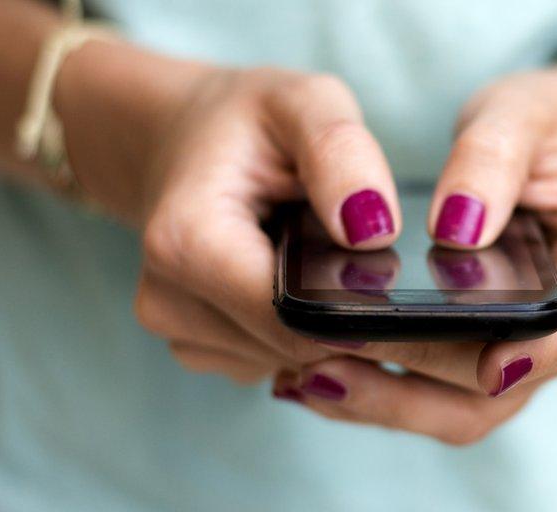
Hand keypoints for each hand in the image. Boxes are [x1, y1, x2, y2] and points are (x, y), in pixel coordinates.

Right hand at [56, 41, 403, 382]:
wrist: (184, 139)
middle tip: (358, 256)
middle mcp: (167, 300)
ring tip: (317, 258)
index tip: (388, 276)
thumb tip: (373, 232)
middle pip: (294, 347)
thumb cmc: (248, 122)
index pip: (292, 318)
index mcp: (187, 242)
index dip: (353, 306)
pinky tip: (297, 282)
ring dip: (324, 324)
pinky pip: (275, 362)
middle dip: (343, 314)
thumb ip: (342, 153)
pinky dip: (301, 331)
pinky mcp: (199, 348)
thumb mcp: (304, 102)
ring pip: (291, 362)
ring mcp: (178, 332)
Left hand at [275, 53, 556, 443]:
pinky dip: (381, 389)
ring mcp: (530, 348)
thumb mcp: (525, 114)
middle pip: (509, 386)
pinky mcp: (486, 353)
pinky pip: (438, 391)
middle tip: (332, 361)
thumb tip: (455, 227)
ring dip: (388, 403)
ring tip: (306, 376)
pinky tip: (317, 370)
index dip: (543, 353)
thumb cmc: (551, 126)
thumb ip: (492, 160)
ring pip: (466, 407)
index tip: (487, 362)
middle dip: (420, 386)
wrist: (555, 143)